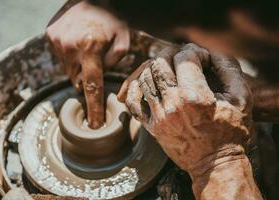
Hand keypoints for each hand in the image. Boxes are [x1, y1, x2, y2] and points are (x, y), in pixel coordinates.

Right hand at [47, 1, 129, 127]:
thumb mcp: (123, 40)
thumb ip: (115, 62)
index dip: (94, 108)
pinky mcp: (50, 37)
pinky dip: (70, 57)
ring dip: (78, 67)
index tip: (94, 125)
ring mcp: (57, 42)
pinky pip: (61, 58)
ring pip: (69, 70)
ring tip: (86, 48)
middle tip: (94, 62)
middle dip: (87, 78)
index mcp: (90, 48)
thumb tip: (99, 77)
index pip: (92, 86)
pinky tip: (77, 43)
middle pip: (79, 80)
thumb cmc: (111, 19)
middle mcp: (70, 47)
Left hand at [118, 44, 262, 198]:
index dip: (195, 52)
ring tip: (168, 69)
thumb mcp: (241, 99)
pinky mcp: (151, 127)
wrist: (215, 165)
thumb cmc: (231, 132)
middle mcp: (173, 105)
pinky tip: (146, 84)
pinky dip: (134, 88)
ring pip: (145, 78)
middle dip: (171, 54)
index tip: (202, 58)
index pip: (185, 58)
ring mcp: (159, 117)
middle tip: (181, 57)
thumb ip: (229, 69)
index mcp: (195, 98)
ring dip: (155, 67)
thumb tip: (213, 52)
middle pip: (160, 63)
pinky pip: (132, 103)